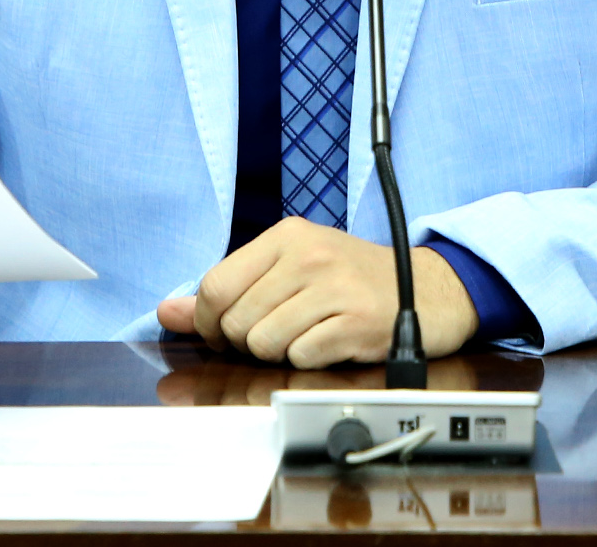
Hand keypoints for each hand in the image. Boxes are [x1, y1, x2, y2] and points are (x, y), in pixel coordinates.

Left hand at [153, 218, 477, 367]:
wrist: (430, 289)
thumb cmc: (352, 280)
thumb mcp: (291, 269)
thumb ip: (228, 290)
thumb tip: (167, 311)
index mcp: (286, 236)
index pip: (214, 287)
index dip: (212, 323)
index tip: (232, 331)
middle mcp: (308, 255)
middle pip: (236, 322)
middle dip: (249, 341)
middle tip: (282, 332)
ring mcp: (334, 287)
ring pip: (264, 344)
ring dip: (281, 352)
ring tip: (308, 335)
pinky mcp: (356, 322)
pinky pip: (300, 358)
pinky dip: (310, 361)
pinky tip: (331, 343)